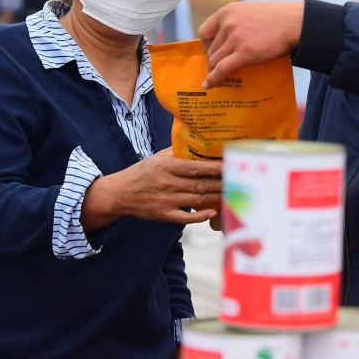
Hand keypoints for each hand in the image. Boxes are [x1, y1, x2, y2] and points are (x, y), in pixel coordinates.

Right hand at [81, 148, 222, 229]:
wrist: (119, 194)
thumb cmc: (142, 173)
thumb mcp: (157, 158)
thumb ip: (176, 152)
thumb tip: (198, 141)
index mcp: (166, 166)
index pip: (195, 167)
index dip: (215, 168)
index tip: (231, 165)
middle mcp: (167, 183)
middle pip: (200, 184)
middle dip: (221, 183)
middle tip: (239, 180)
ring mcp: (166, 200)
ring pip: (197, 199)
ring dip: (216, 197)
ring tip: (232, 193)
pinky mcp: (164, 215)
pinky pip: (186, 217)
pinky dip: (201, 215)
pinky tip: (214, 211)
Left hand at [198, 0, 303, 88]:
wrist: (295, 22)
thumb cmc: (278, 16)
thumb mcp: (250, 9)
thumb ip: (237, 19)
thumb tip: (230, 34)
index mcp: (228, 11)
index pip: (205, 31)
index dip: (206, 45)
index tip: (212, 52)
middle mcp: (228, 24)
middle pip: (210, 48)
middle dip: (212, 60)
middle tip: (217, 68)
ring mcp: (236, 39)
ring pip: (215, 60)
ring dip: (214, 71)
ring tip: (216, 78)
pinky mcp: (245, 53)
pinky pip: (222, 69)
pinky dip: (214, 79)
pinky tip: (210, 85)